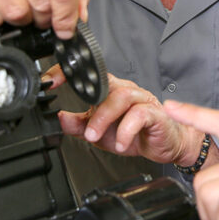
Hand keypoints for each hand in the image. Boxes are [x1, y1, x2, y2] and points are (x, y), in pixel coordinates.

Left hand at [48, 66, 218, 167]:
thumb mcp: (101, 133)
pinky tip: (121, 144)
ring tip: (96, 138)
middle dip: (92, 110)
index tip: (51, 81)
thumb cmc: (137, 134)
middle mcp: (126, 91)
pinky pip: (140, 115)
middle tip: (85, 132)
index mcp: (111, 91)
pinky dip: (126, 131)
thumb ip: (80, 125)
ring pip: (121, 98)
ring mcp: (142, 100)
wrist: (167, 145)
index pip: (90, 76)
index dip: (70, 74)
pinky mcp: (155, 113)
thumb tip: (60, 118)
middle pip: (106, 86)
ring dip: (105, 119)